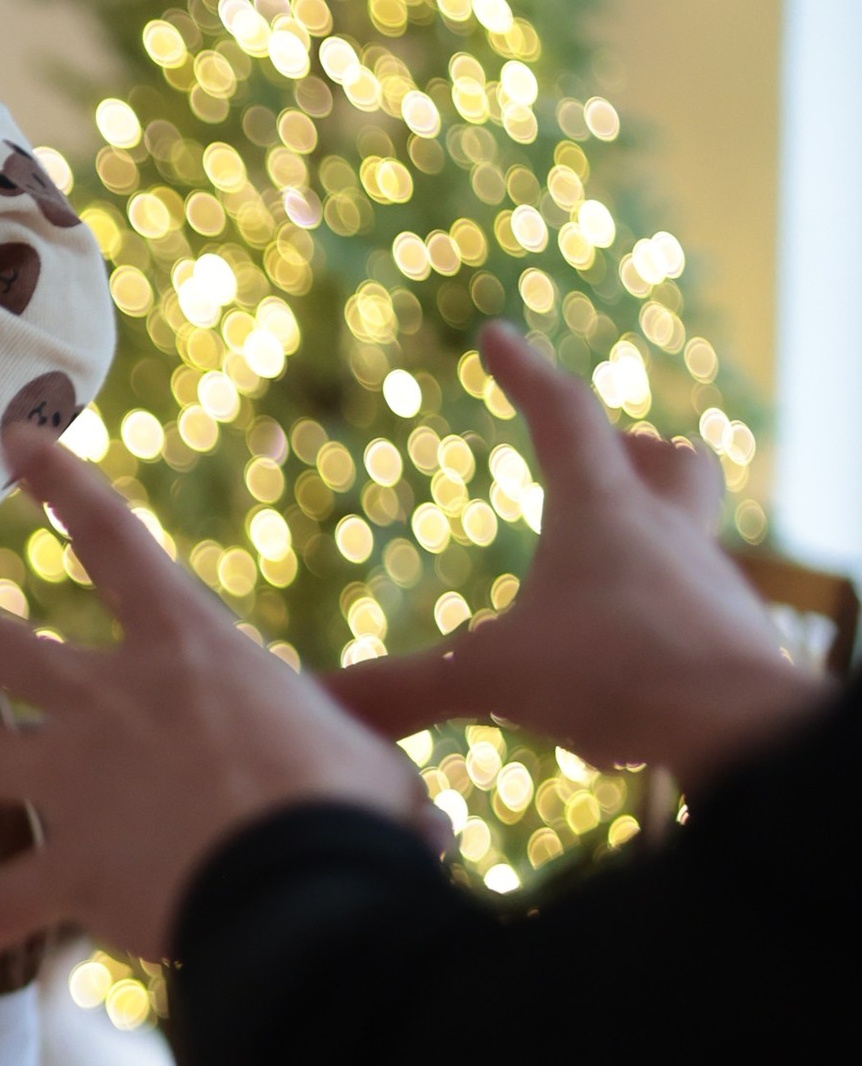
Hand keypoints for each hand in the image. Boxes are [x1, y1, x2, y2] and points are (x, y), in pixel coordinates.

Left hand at [0, 454, 422, 959]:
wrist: (303, 878)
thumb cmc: (351, 806)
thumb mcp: (365, 754)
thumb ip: (353, 764)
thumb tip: (412, 816)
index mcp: (187, 648)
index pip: (115, 539)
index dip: (63, 483)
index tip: (17, 437)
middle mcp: (112, 701)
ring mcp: (79, 784)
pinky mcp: (74, 870)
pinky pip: (5, 901)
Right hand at [339, 325, 817, 787]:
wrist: (742, 727)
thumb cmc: (617, 677)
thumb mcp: (493, 679)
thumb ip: (407, 688)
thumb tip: (322, 701)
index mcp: (602, 510)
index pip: (562, 413)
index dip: (524, 373)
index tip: (496, 337)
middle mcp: (667, 534)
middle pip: (669, 463)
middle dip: (635, 454)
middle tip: (609, 461)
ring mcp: (709, 587)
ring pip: (687, 543)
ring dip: (646, 551)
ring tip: (598, 593)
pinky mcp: (735, 643)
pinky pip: (697, 617)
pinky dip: (661, 627)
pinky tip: (632, 673)